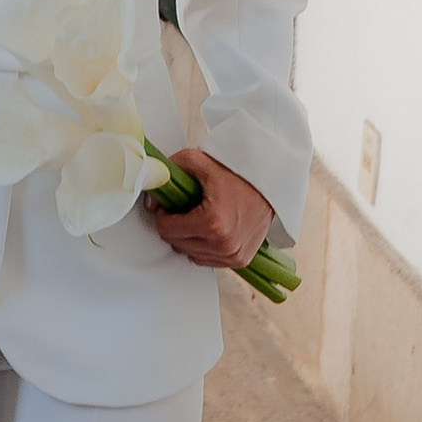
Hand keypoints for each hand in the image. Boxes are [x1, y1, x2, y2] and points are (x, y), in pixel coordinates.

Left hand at [146, 150, 273, 271]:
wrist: (269, 181)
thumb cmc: (236, 172)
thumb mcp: (198, 160)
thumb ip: (168, 173)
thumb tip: (152, 201)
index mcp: (213, 223)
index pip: (167, 230)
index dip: (164, 215)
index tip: (172, 205)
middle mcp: (224, 244)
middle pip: (176, 244)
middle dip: (175, 226)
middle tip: (186, 208)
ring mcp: (233, 255)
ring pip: (190, 254)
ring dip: (189, 238)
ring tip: (200, 216)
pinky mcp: (240, 260)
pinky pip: (206, 260)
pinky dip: (203, 246)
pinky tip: (210, 228)